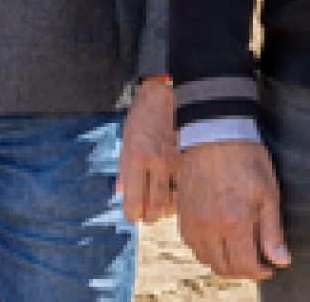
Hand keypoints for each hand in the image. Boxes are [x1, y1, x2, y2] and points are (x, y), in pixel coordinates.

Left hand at [117, 77, 178, 222]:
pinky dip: (181, 195)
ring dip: (166, 208)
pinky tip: (176, 191)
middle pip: (155, 209)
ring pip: (173, 203)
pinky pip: (185, 189)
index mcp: (136, 158)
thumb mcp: (126, 138)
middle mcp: (156, 164)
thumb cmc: (143, 116)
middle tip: (147, 215)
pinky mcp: (189, 162)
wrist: (167, 94)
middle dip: (150, 216)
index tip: (133, 215)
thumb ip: (123, 167)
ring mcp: (176, 164)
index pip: (133, 202)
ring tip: (162, 204)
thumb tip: (119, 192)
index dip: (132, 214)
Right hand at [177, 140, 289, 280]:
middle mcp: (209, 225)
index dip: (260, 271)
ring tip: (234, 249)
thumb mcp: (268, 192)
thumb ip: (272, 230)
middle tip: (252, 259)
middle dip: (241, 270)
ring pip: (203, 257)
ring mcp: (191, 217)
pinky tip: (214, 237)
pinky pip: (188, 240)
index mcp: (234, 222)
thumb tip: (279, 260)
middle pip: (223, 267)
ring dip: (220, 260)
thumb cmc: (245, 157)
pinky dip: (202, 247)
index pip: (245, 266)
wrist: (213, 128)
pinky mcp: (181, 208)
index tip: (268, 265)